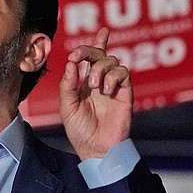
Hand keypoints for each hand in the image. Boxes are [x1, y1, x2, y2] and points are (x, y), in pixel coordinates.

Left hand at [59, 27, 132, 159]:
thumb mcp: (67, 106)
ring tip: (93, 85)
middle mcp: (101, 82)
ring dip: (100, 68)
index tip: (74, 53)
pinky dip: (113, 77)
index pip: (90, 58)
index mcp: (85, 83)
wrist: (95, 148)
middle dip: (89, 50)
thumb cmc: (79, 130)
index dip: (90, 45)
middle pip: (101, 54)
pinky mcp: (125, 94)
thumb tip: (71, 63)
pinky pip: (124, 74)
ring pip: (113, 61)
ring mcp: (114, 87)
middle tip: (78, 56)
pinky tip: (106, 90)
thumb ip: (67, 85)